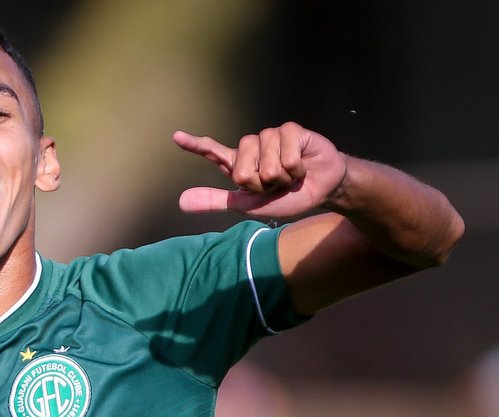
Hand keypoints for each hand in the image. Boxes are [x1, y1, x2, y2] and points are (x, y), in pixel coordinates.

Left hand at [174, 122, 347, 219]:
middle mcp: (252, 147)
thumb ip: (217, 201)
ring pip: (266, 162)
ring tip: (289, 176)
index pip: (213, 152)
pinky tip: (302, 166)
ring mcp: (271, 136)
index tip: (177, 137)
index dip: (195, 145)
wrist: (321, 190)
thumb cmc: (286, 198)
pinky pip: (286, 155)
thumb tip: (182, 202)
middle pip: (242, 167)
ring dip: (281, 177)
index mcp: (239, 164)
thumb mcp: (248, 205)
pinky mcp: (291, 130)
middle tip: (275, 184)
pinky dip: (295, 168)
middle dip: (260, 184)